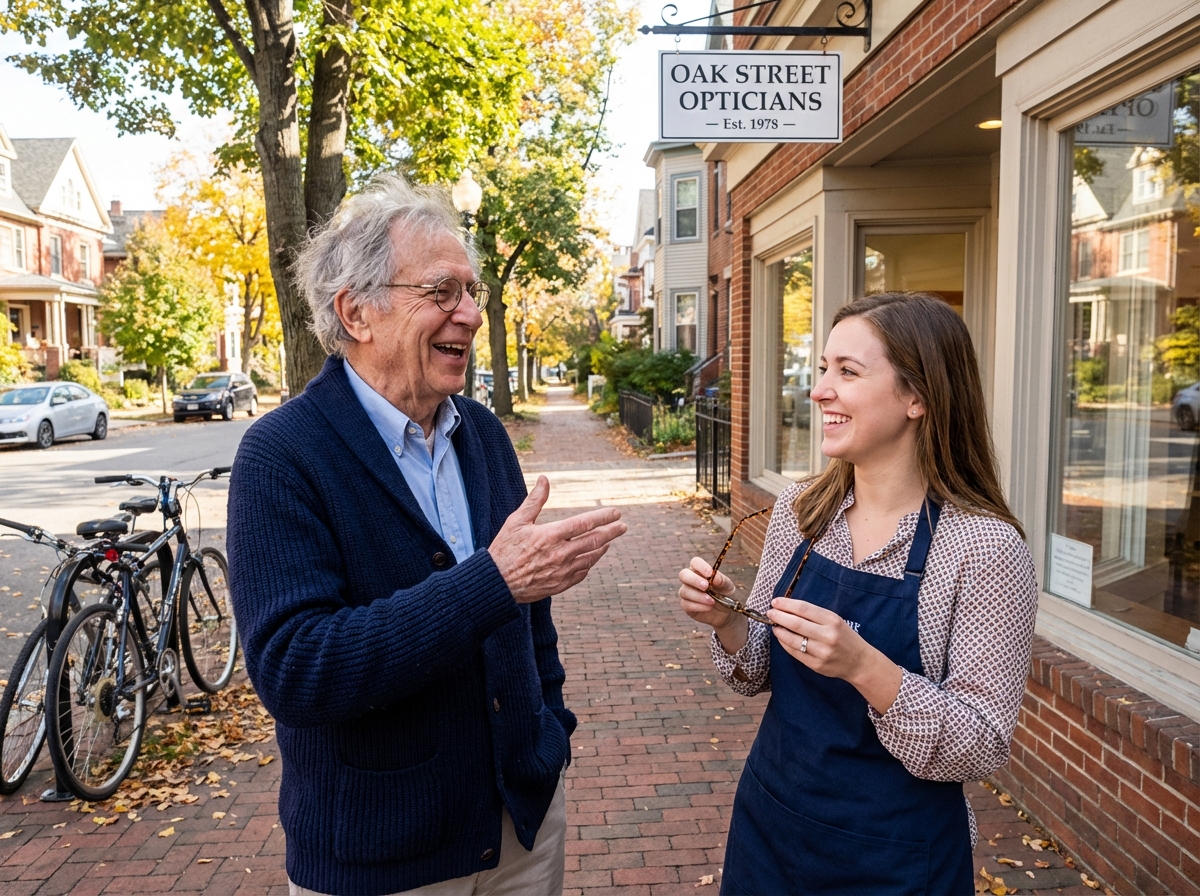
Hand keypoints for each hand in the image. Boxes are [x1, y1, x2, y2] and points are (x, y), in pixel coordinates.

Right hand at [490, 475, 626, 602]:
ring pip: (591, 558)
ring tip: (608, 541)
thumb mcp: (516, 521)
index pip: (585, 523)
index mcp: (551, 535)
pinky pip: (582, 573)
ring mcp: (562, 571)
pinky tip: (591, 558)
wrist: (497, 583)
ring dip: (602, 548)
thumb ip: (534, 501)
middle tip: (623, 526)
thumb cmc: (504, 549)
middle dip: (612, 532)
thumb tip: (545, 479)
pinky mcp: (560, 585)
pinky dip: (589, 564)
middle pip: (594, 540)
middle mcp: (560, 554)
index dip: (603, 517)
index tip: (616, 513)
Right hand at [678, 557, 747, 652]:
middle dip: (694, 580)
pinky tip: (708, 607)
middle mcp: (691, 581)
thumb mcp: (728, 587)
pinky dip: (697, 606)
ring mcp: (686, 593)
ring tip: (712, 601)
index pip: (694, 562)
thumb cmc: (728, 596)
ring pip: (684, 591)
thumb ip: (722, 580)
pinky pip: (686, 604)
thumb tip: (714, 577)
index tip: (710, 573)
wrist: (729, 614)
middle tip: (706, 586)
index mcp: (701, 571)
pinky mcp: (686, 606)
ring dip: (698, 596)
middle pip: (683, 575)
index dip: (700, 566)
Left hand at [767, 598, 901, 713]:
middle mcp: (827, 636)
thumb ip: (814, 615)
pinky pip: (795, 653)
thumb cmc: (845, 637)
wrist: (859, 662)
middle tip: (770, 612)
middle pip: (796, 624)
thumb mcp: (835, 620)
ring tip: (774, 625)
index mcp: (832, 620)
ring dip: (779, 631)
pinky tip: (781, 637)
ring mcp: (821, 652)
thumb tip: (788, 608)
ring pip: (793, 640)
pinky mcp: (816, 665)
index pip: (804, 609)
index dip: (786, 604)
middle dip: (779, 616)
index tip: (775, 602)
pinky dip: (785, 643)